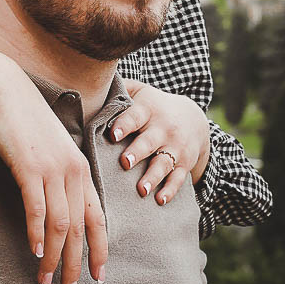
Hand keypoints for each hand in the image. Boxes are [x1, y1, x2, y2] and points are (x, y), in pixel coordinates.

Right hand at [0, 50, 106, 283]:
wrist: (4, 90)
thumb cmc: (25, 121)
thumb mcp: (50, 149)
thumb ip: (59, 175)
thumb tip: (59, 207)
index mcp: (81, 168)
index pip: (98, 218)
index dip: (100, 250)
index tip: (98, 277)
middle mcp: (73, 171)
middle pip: (81, 228)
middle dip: (77, 265)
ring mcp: (52, 169)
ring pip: (61, 225)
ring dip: (55, 259)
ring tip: (46, 282)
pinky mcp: (29, 167)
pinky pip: (37, 209)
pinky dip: (37, 234)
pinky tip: (35, 253)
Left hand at [110, 81, 210, 204]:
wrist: (193, 118)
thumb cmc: (155, 106)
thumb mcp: (141, 92)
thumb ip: (121, 89)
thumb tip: (91, 84)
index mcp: (149, 110)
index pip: (135, 116)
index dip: (124, 125)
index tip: (113, 134)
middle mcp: (163, 128)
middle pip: (149, 141)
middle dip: (138, 152)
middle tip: (125, 162)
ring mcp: (176, 147)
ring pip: (164, 163)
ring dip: (153, 177)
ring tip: (141, 189)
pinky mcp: (185, 163)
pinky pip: (178, 178)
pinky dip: (170, 190)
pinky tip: (160, 200)